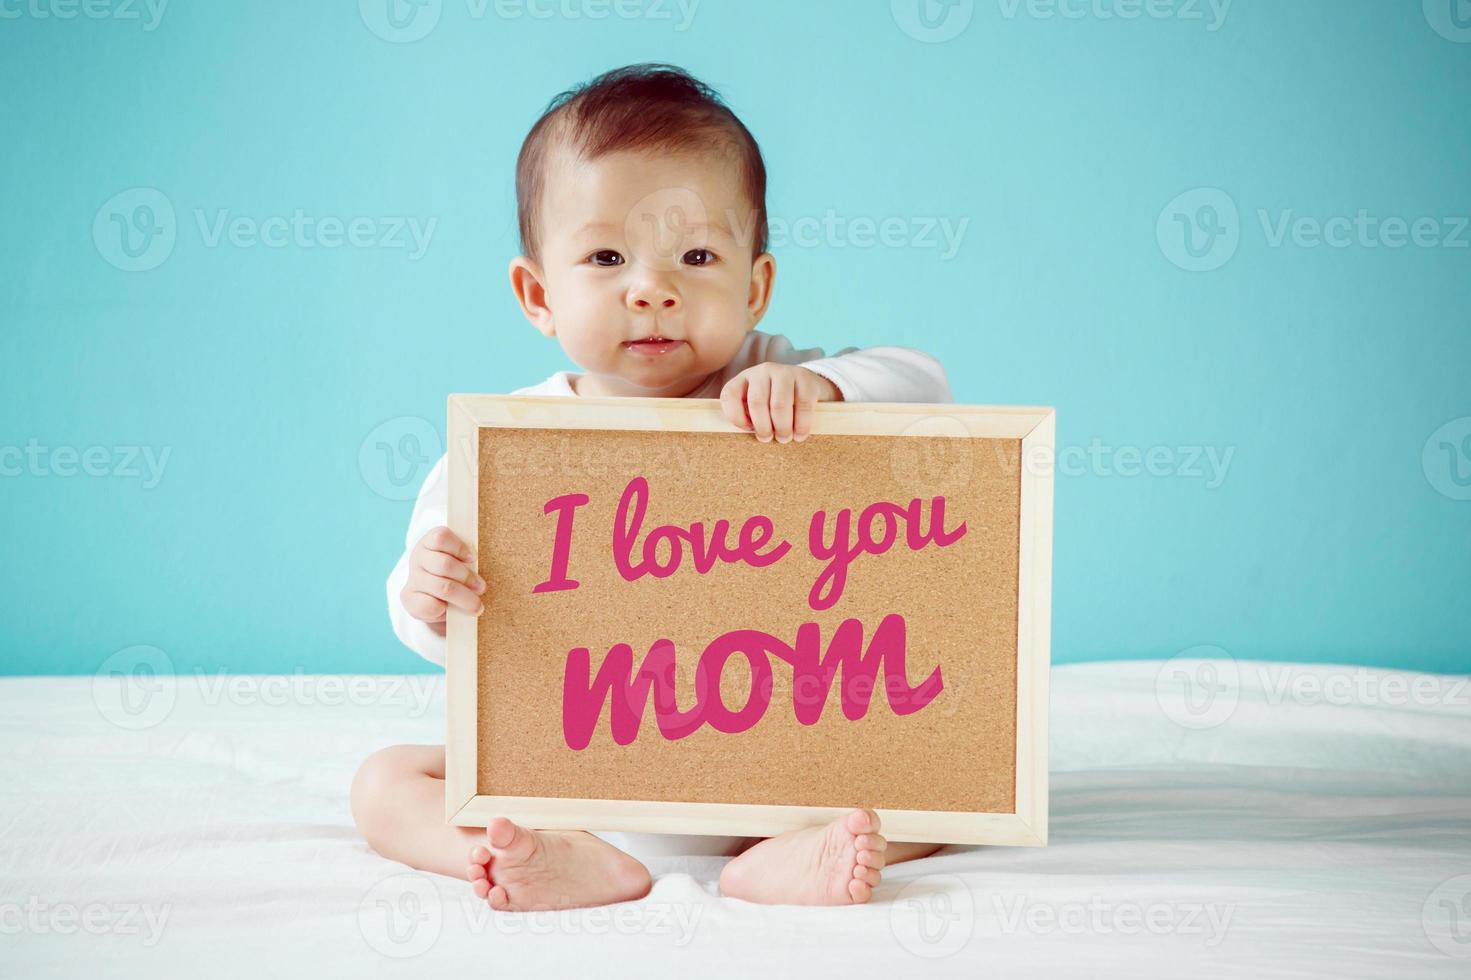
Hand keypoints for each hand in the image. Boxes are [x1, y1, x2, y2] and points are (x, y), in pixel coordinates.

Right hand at [401, 526, 485, 622]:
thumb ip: (468, 561)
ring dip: (465, 598)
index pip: (440, 538)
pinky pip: (431, 605)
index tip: (473, 558)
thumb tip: (480, 579)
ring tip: (477, 606)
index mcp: (429, 542)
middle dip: (467, 578)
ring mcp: (413, 578)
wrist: (435, 597)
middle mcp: (418, 558)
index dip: (459, 548)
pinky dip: (446, 610)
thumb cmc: (455, 574)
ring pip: (442, 587)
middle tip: (482, 588)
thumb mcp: (461, 562)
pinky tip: (451, 610)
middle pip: (444, 564)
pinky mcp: (409, 599)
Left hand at [720, 364, 841, 443]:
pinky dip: (801, 425)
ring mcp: (784, 372)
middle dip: (763, 427)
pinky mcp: (805, 377)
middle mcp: (762, 371)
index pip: (729, 395)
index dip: (735, 417)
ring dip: (782, 428)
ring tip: (785, 438)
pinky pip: (802, 405)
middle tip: (769, 439)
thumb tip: (750, 436)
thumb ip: (749, 416)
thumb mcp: (759, 406)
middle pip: (756, 402)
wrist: (808, 385)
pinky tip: (800, 434)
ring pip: (778, 405)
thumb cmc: (777, 403)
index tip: (748, 429)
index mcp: (744, 378)